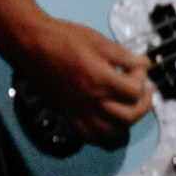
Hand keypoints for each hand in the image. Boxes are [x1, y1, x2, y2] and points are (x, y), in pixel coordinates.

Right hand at [11, 16, 152, 145]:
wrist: (30, 43)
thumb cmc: (60, 38)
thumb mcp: (97, 39)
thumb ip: (123, 55)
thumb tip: (141, 63)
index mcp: (100, 80)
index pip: (135, 90)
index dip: (141, 76)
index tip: (137, 65)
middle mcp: (91, 101)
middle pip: (130, 116)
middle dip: (143, 103)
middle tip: (145, 90)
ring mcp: (79, 111)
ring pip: (113, 133)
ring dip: (127, 122)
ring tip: (130, 108)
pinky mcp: (68, 115)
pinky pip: (92, 137)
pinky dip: (105, 135)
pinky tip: (109, 122)